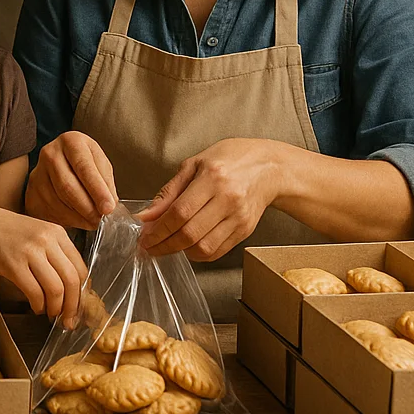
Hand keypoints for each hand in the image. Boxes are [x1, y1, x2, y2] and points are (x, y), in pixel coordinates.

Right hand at [0, 207, 87, 325]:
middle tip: (68, 319)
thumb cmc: (6, 231)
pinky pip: (34, 292)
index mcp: (57, 233)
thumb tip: (70, 287)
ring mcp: (30, 252)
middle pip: (72, 281)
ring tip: (50, 313)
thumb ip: (55, 253)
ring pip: (56, 289)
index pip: (80, 268)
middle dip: (73, 306)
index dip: (82, 293)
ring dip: (56, 308)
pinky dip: (38, 305)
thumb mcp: (37, 234)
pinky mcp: (13, 264)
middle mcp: (47, 240)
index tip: (78, 306)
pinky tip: (36, 308)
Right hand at [25, 131, 118, 230]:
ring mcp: (37, 173)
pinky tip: (77, 220)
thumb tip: (108, 206)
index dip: (97, 190)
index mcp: (71, 142)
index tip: (108, 207)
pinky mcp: (31, 192)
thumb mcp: (100, 165)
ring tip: (91, 221)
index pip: (84, 167)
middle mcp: (50, 154)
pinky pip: (47, 211)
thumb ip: (106, 183)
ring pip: (56, 202)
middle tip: (100, 219)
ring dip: (78, 217)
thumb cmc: (86, 165)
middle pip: (67, 186)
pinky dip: (65, 220)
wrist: (63, 164)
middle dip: (87, 207)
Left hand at [139, 138, 286, 259]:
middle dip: (164, 244)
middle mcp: (228, 200)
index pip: (180, 212)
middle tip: (149, 246)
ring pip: (204, 247)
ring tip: (166, 245)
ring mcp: (239, 217)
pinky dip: (198, 254)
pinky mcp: (245, 230)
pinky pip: (218, 251)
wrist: (270, 167)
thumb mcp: (194, 164)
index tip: (144, 236)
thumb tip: (147, 215)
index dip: (158, 229)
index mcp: (212, 178)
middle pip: (190, 233)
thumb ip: (169, 191)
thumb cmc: (230, 159)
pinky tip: (187, 246)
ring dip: (180, 251)